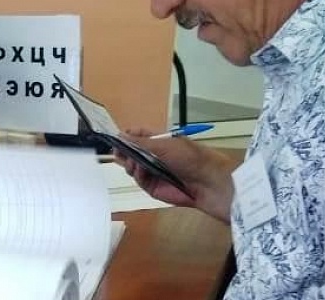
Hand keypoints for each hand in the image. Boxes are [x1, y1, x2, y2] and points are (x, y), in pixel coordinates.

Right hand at [115, 128, 236, 221]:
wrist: (209, 183)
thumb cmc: (190, 158)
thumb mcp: (164, 145)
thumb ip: (139, 142)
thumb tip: (119, 135)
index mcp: (160, 141)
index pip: (138, 135)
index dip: (127, 136)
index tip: (116, 137)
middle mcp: (155, 156)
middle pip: (132, 152)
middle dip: (124, 152)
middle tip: (117, 152)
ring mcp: (154, 173)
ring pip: (133, 167)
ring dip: (130, 164)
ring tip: (133, 164)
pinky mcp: (155, 189)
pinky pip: (140, 181)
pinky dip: (138, 176)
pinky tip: (140, 173)